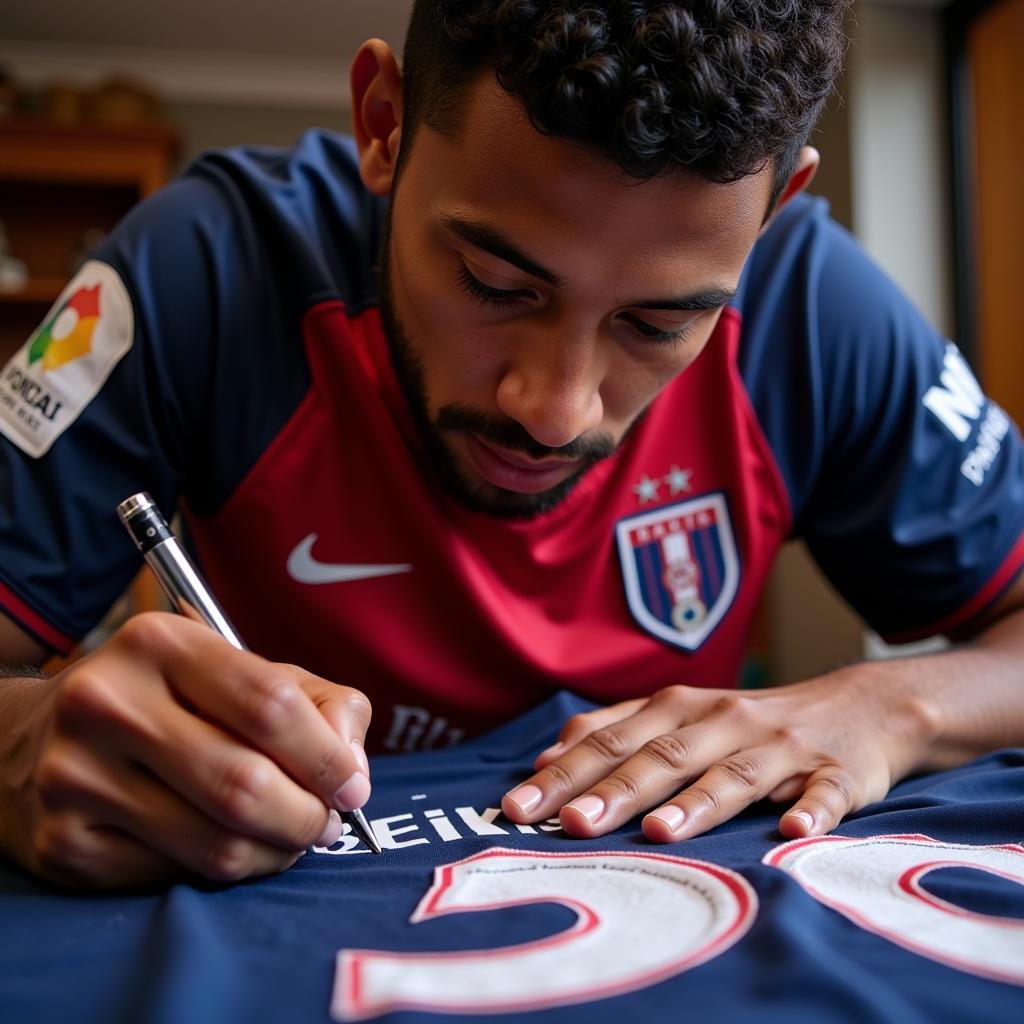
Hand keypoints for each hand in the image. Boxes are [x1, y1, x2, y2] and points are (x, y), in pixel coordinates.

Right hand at [0, 612, 371, 887]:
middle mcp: (107, 703)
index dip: (328, 757)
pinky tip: (231, 846)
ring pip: (216, 844)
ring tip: (289, 837)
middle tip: (326, 823)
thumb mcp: (239, 671)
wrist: (34, 738)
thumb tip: (353, 770)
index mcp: (160, 644)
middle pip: (245, 784)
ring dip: (274, 852)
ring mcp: (75, 776)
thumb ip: (318, 703)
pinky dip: (226, 872)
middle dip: (307, 816)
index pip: (270, 705)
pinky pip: (176, 877)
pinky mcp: (62, 844)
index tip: (354, 786)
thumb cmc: (167, 700)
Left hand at [501, 670, 934, 841]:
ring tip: (660, 831)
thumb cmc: (749, 721)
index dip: (563, 772)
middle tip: (570, 824)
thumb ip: (618, 732)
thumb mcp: (681, 716)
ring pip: (733, 774)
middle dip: (614, 790)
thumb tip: (547, 760)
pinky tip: (789, 830)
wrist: (859, 706)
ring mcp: (781, 746)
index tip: (517, 806)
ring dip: (697, 802)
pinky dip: (809, 810)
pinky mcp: (835, 772)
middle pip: (662, 756)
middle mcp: (723, 721)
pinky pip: (823, 794)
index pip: (611, 740)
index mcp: (679, 708)